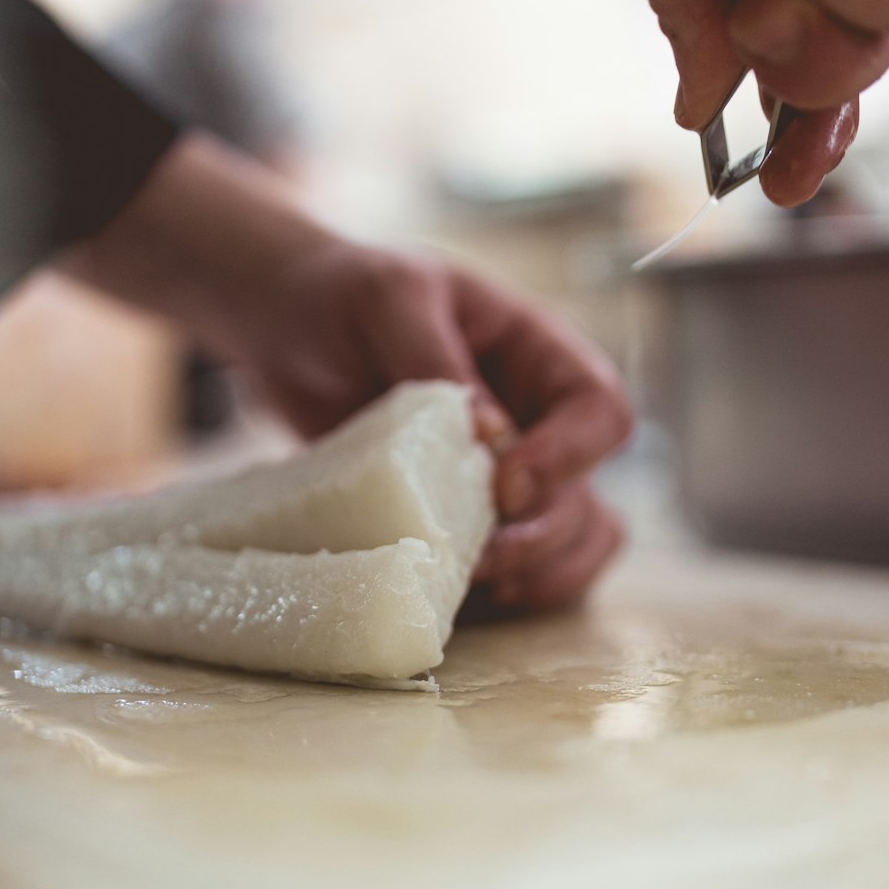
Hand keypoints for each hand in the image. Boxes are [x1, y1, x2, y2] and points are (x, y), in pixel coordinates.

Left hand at [65, 134, 630, 611]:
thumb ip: (434, 359)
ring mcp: (510, 473)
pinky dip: (510, 590)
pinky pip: (525, 568)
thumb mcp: (388, 299)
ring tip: (475, 583)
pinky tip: (458, 595)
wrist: (288, 329)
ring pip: (575, 541)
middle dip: (540, 536)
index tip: (501, 485)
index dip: (567, 458)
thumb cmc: (344, 293)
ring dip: (539, 575)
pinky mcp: (468, 515)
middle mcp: (539, 419)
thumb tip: (489, 436)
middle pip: (587, 495)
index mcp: (539, 354)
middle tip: (476, 555)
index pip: (600, 411)